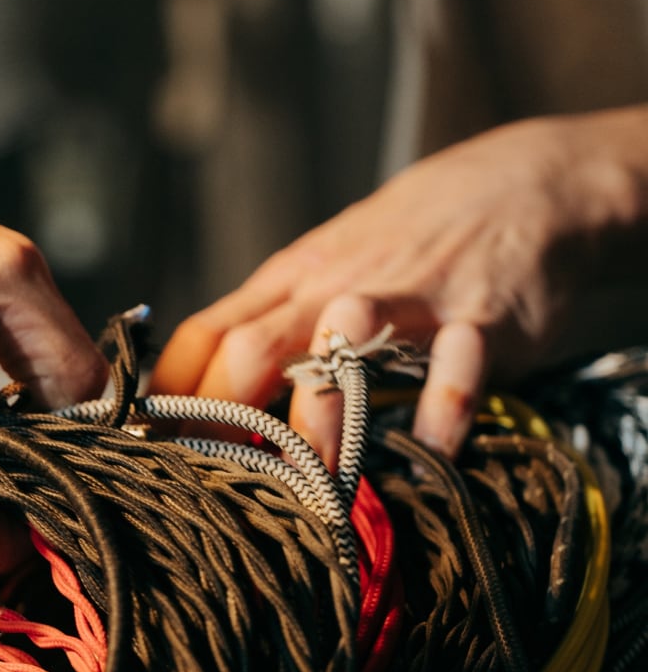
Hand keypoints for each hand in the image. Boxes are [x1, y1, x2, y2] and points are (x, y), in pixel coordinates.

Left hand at [150, 111, 642, 467]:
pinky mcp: (481, 317)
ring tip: (316, 483)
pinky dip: (443, 410)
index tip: (147, 453)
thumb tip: (204, 388)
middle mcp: (334, 288)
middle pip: (252, 348)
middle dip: (222, 418)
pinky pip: (457, 366)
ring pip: (342, 344)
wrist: (524, 183)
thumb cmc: (408, 238)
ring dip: (321, 414)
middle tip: (216, 487)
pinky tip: (430, 452)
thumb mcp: (326, 266)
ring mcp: (407, 299)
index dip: (169, 396)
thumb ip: (274, 321)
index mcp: (290, 279)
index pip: (205, 335)